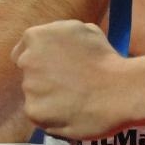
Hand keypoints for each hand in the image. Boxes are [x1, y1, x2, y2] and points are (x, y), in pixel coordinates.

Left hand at [11, 20, 127, 138]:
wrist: (120, 90)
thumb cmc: (106, 59)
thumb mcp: (84, 30)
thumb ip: (61, 35)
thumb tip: (55, 44)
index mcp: (36, 37)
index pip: (23, 50)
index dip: (39, 59)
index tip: (52, 67)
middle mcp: (28, 60)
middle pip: (27, 72)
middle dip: (43, 77)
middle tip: (66, 84)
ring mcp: (29, 87)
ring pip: (34, 94)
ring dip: (48, 96)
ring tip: (74, 98)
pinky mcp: (34, 111)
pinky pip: (39, 114)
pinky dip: (52, 115)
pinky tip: (71, 110)